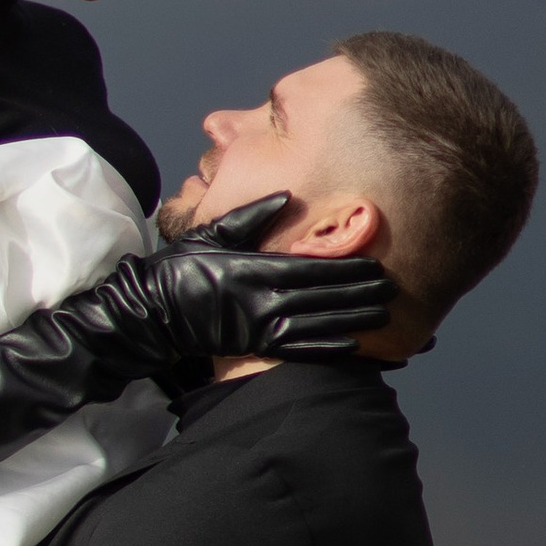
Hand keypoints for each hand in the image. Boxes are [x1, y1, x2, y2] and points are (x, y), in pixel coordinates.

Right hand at [124, 202, 393, 361]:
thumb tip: (287, 196)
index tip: (375, 261)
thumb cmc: (180, 268)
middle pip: (323, 296)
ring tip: (383, 315)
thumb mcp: (211, 233)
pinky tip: (352, 345)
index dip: (347, 265)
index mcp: (255, 268)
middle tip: (392, 287)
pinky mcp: (255, 346)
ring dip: (352, 319)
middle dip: (360, 292)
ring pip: (318, 324)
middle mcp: (263, 300)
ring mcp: (260, 326)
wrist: (153, 312)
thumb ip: (250, 217)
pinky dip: (327, 348)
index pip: (312, 266)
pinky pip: (298, 350)